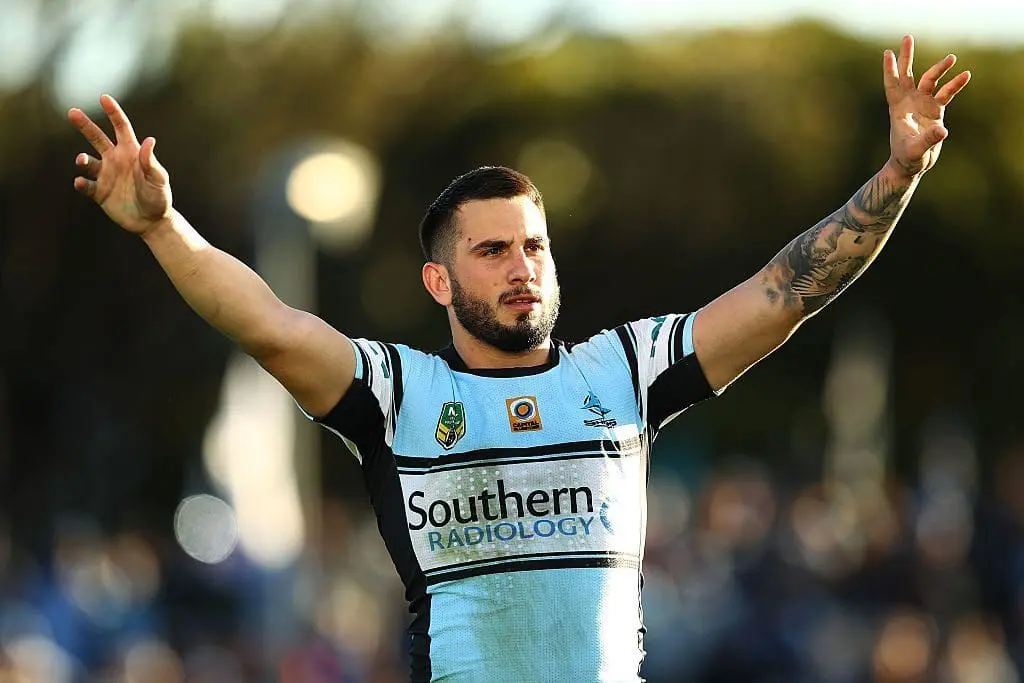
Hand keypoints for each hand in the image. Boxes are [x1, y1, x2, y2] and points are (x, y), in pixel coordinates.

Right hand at [68, 95, 171, 234]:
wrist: (152, 221)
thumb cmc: (159, 198)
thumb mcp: (158, 179)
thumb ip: (151, 162)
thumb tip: (149, 140)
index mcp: (131, 152)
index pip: (121, 128)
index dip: (113, 112)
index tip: (104, 98)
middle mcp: (115, 160)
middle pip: (97, 138)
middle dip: (85, 125)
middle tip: (72, 112)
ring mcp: (106, 175)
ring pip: (87, 161)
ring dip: (82, 159)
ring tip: (82, 160)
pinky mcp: (99, 192)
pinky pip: (85, 185)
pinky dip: (81, 183)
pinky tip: (81, 182)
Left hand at [884, 35, 970, 176]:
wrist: (912, 165)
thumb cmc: (907, 158)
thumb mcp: (915, 150)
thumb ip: (927, 140)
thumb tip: (942, 130)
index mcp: (898, 109)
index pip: (892, 85)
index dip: (890, 70)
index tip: (888, 53)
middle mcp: (909, 102)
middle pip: (907, 75)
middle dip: (906, 56)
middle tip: (907, 37)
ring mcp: (923, 104)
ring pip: (930, 81)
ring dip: (939, 69)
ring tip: (952, 58)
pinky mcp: (935, 111)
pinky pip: (947, 94)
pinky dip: (955, 85)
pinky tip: (966, 75)